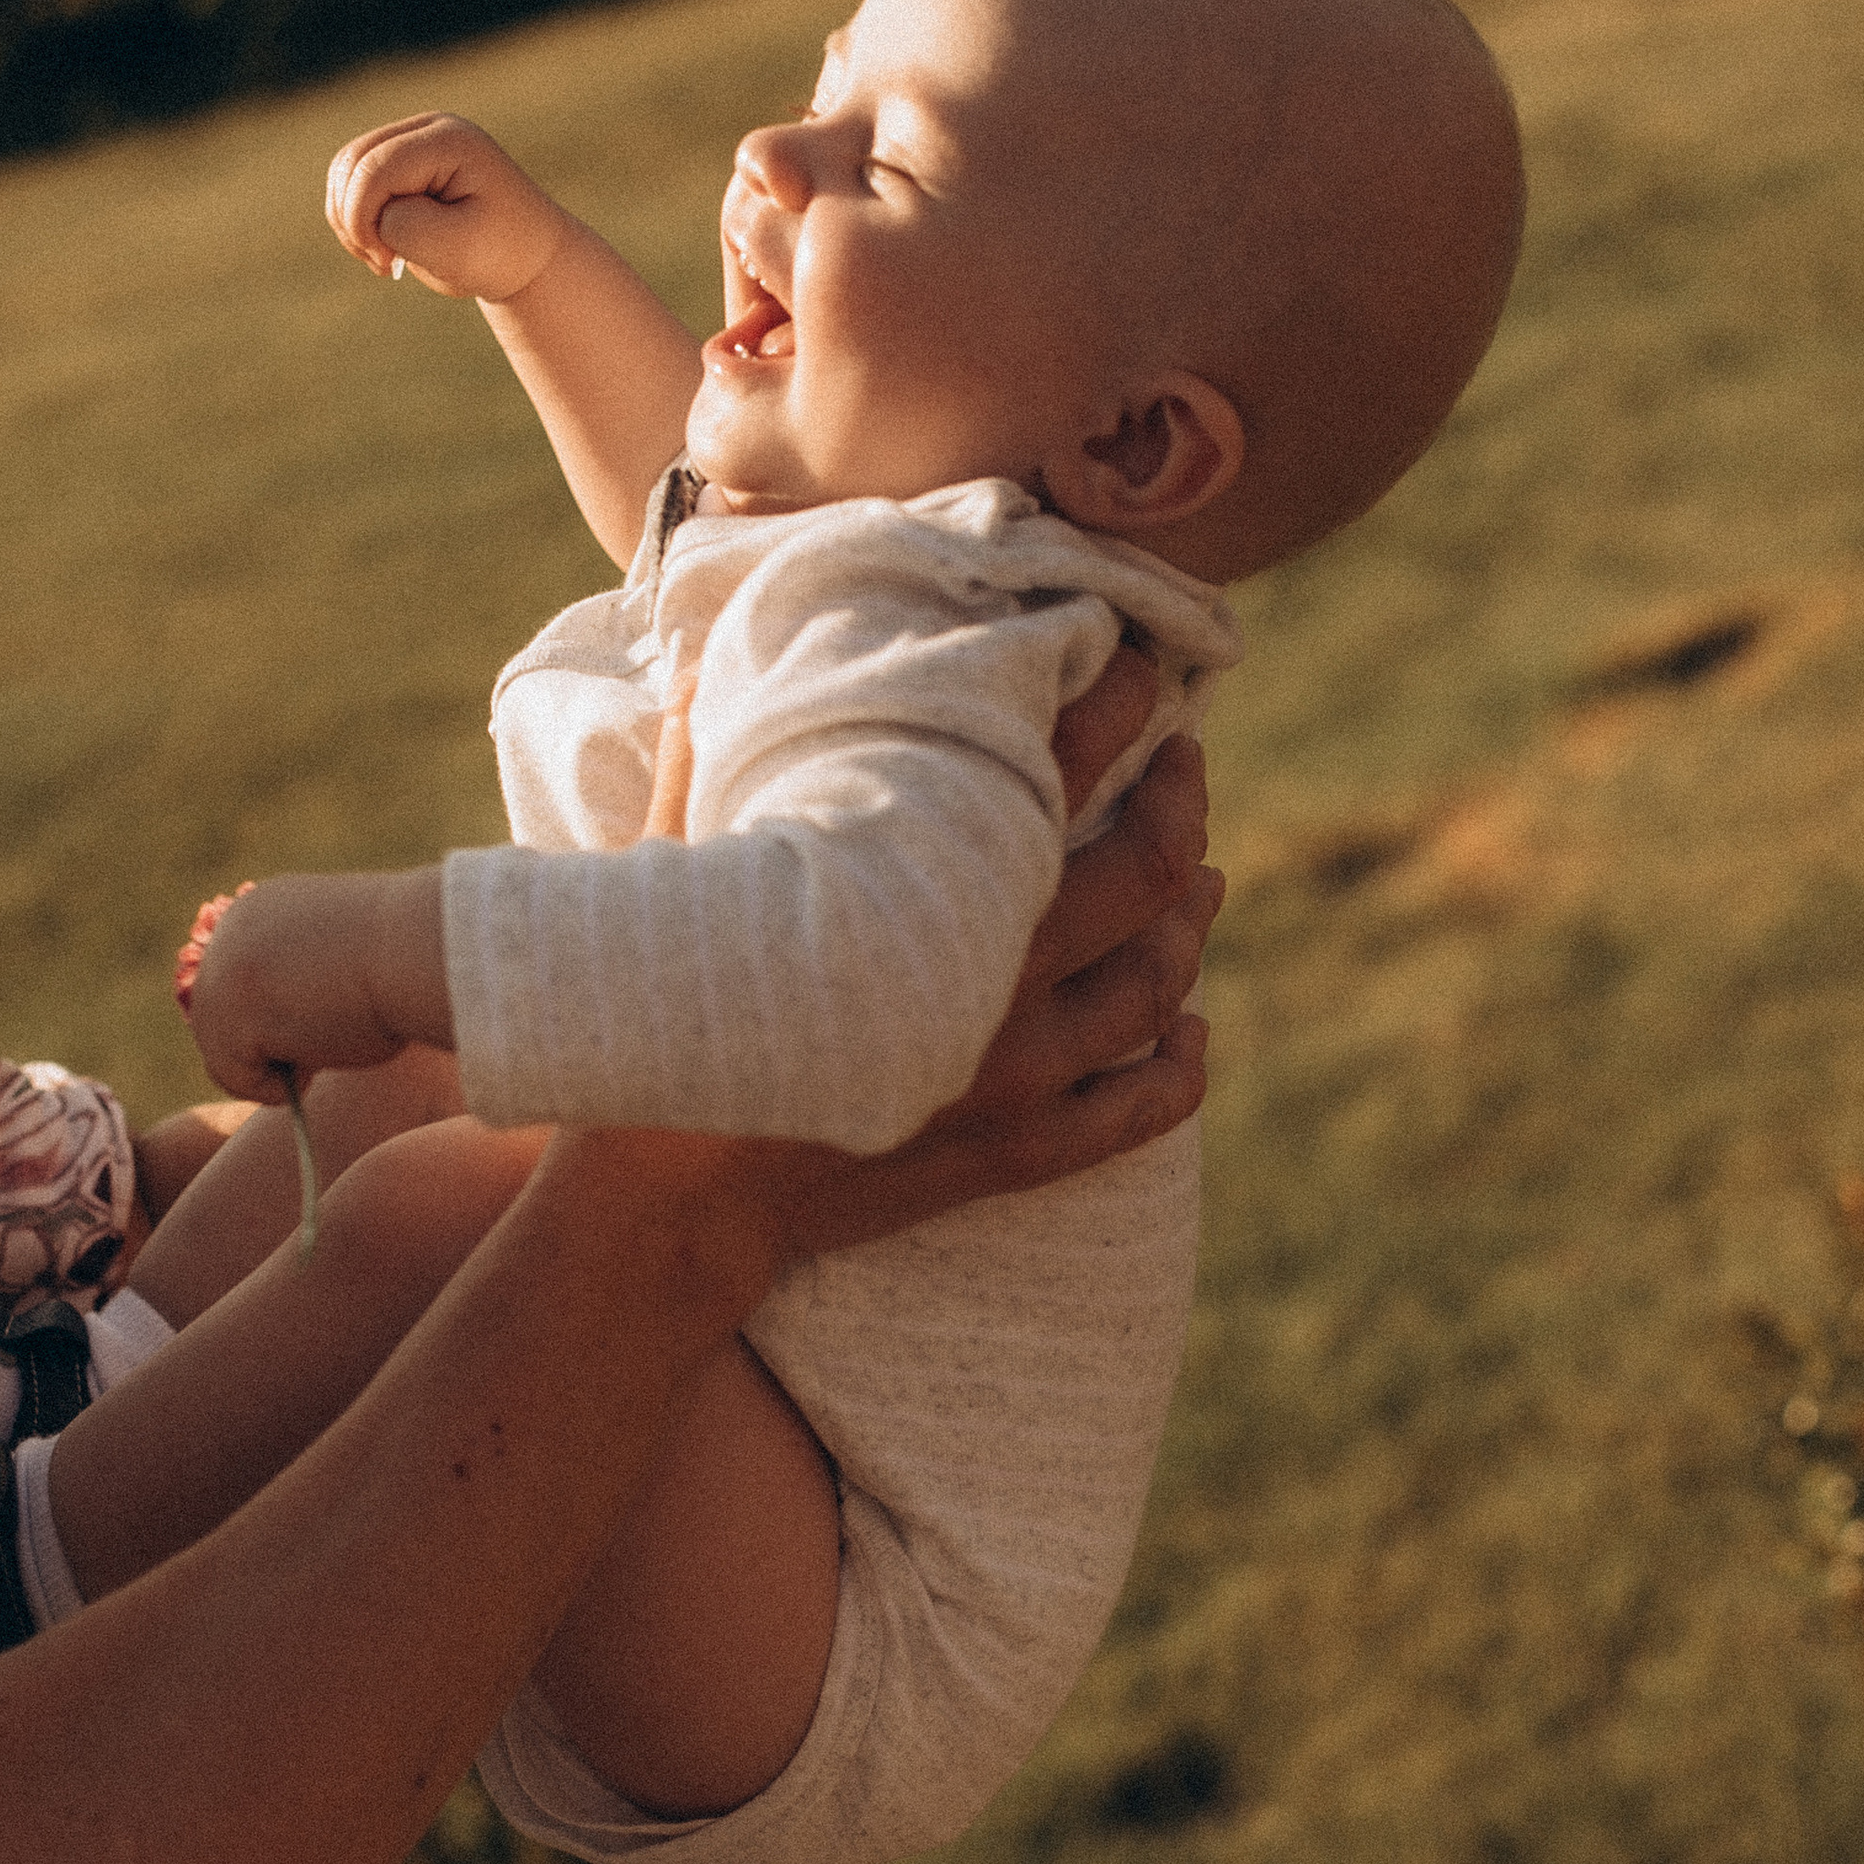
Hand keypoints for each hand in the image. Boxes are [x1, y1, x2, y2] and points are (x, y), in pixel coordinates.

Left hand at [184, 867, 449, 1100]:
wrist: (417, 948)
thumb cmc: (402, 961)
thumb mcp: (335, 959)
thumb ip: (297, 980)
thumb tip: (280, 1031)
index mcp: (259, 909)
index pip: (237, 983)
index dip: (270, 1018)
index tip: (313, 1028)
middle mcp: (228, 933)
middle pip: (216, 1017)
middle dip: (262, 1048)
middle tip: (319, 1053)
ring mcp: (222, 971)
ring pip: (221, 1052)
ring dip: (268, 1070)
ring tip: (323, 1059)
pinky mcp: (227, 1013)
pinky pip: (234, 1076)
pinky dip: (271, 1089)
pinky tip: (316, 1067)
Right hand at [325, 113, 570, 304]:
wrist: (525, 257)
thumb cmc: (500, 254)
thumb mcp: (457, 250)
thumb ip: (405, 226)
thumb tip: (372, 212)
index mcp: (449, 140)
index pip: (375, 167)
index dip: (363, 218)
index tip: (388, 265)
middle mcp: (427, 129)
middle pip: (352, 161)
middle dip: (352, 218)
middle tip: (385, 264)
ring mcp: (411, 142)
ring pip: (344, 171)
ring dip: (349, 221)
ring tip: (385, 260)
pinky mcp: (399, 165)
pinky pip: (350, 184)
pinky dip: (354, 220)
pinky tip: (383, 249)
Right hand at [630, 717, 1214, 1291]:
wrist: (669, 1202)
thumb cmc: (663, 1021)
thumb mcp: (672, 875)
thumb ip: (699, 765)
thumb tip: (700, 669)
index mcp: (931, 893)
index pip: (1062, 766)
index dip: (1114, 701)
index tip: (1131, 662)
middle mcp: (996, 983)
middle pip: (1147, 873)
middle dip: (1180, 804)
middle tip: (1183, 764)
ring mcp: (1016, 1078)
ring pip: (1157, 987)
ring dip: (1190, 923)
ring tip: (1201, 877)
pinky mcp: (1013, 1155)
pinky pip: (1139, 1112)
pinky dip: (1183, 1065)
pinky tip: (1194, 1030)